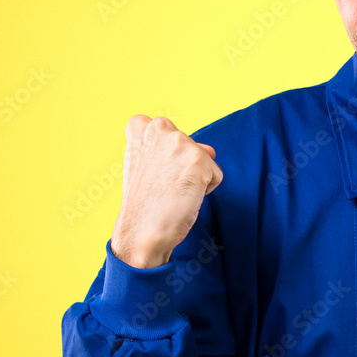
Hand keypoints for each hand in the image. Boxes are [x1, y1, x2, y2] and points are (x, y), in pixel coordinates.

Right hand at [110, 115, 222, 268]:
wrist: (141, 231)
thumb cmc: (144, 202)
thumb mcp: (146, 164)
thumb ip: (171, 148)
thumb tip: (210, 150)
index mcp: (141, 126)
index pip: (167, 129)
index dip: (165, 156)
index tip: (152, 172)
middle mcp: (160, 127)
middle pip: (190, 145)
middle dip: (183, 165)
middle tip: (162, 185)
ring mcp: (180, 142)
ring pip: (205, 159)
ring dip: (195, 178)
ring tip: (172, 191)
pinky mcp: (198, 159)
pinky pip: (215, 175)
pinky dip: (205, 190)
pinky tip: (183, 197)